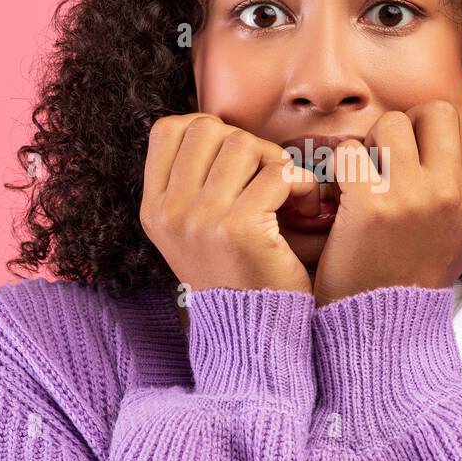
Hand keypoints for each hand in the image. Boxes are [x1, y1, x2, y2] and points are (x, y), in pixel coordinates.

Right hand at [140, 113, 320, 294]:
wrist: (255, 334)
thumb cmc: (237, 274)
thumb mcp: (192, 231)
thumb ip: (192, 183)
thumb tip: (212, 127)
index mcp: (155, 209)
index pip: (167, 130)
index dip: (208, 130)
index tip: (236, 159)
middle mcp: (171, 212)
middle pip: (208, 128)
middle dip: (246, 144)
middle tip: (266, 176)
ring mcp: (201, 219)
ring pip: (244, 144)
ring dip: (277, 162)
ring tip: (288, 194)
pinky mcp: (240, 229)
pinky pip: (278, 173)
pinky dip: (302, 185)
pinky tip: (306, 208)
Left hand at [311, 101, 461, 308]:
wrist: (381, 325)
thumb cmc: (417, 276)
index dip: (444, 123)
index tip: (424, 144)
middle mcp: (451, 192)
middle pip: (435, 110)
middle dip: (409, 123)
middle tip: (391, 153)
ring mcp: (412, 196)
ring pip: (392, 122)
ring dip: (373, 141)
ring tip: (368, 172)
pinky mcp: (369, 204)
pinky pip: (352, 151)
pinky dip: (342, 165)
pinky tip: (344, 190)